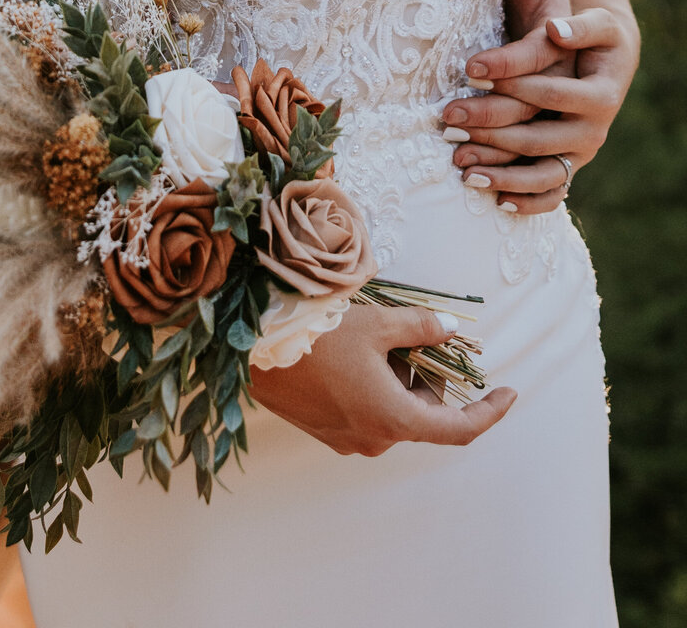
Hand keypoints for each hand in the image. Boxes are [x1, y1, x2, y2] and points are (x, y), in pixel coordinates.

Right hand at [249, 304, 515, 456]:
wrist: (254, 349)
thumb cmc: (318, 335)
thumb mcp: (377, 323)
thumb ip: (421, 328)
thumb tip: (450, 329)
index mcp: (395, 419)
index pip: (459, 429)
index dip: (490, 412)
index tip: (509, 393)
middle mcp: (376, 439)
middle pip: (421, 412)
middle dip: (424, 377)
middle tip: (410, 337)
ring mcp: (348, 441)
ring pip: (392, 411)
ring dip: (395, 381)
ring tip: (371, 340)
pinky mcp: (326, 433)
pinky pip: (365, 414)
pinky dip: (371, 389)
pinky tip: (348, 356)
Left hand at [445, 5, 638, 213]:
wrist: (610, 67)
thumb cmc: (599, 40)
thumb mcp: (600, 25)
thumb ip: (580, 27)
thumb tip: (555, 29)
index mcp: (600, 98)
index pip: (549, 93)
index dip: (510, 82)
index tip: (470, 71)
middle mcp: (593, 133)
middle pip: (536, 139)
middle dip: (490, 131)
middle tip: (449, 120)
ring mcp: (580, 154)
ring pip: (542, 175)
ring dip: (502, 176)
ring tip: (462, 168)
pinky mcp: (569, 166)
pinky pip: (550, 193)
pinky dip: (526, 202)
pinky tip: (496, 202)